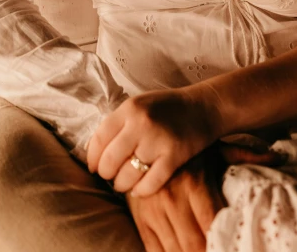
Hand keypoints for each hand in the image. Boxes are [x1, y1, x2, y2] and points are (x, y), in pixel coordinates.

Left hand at [87, 87, 222, 196]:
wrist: (203, 107)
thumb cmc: (167, 108)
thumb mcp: (139, 105)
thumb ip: (119, 124)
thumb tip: (95, 152)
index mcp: (129, 108)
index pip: (99, 138)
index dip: (92, 157)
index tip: (93, 167)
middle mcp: (141, 123)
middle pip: (110, 160)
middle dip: (106, 174)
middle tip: (110, 176)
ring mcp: (158, 140)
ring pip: (128, 175)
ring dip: (122, 185)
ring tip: (124, 184)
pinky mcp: (174, 157)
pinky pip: (150, 184)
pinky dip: (142, 190)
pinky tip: (140, 189)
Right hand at [126, 143, 285, 251]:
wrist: (145, 139)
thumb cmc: (189, 150)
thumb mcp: (217, 149)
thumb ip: (246, 155)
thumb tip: (278, 156)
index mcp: (195, 183)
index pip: (212, 223)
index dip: (223, 242)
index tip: (235, 246)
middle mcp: (172, 199)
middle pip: (193, 244)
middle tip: (222, 250)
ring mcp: (154, 211)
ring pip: (174, 250)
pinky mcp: (141, 219)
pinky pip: (154, 250)